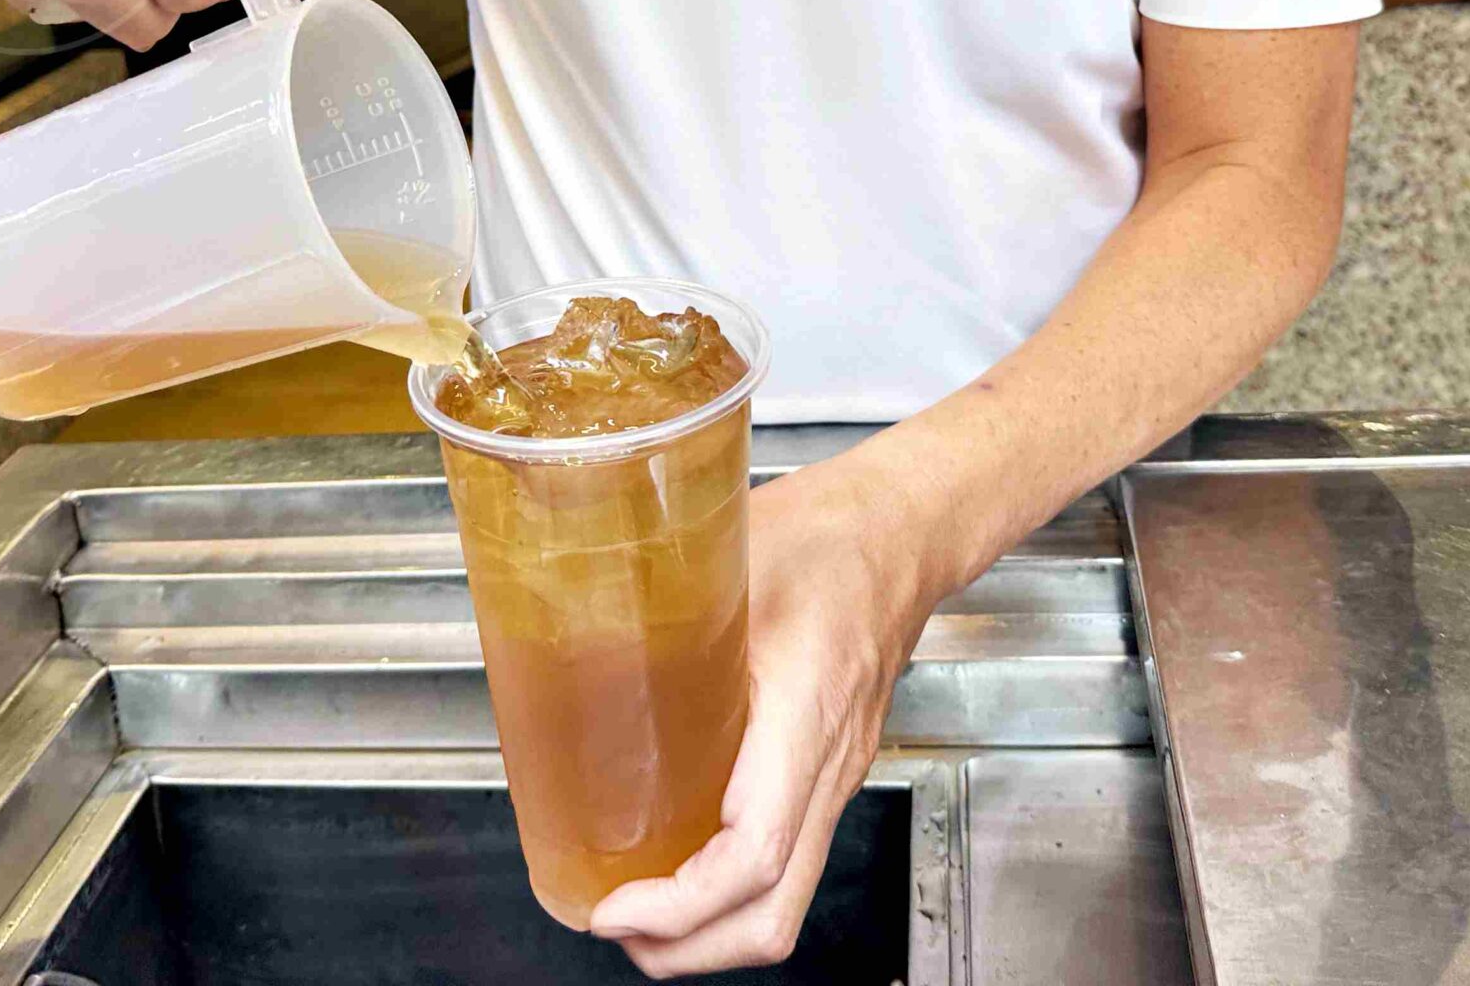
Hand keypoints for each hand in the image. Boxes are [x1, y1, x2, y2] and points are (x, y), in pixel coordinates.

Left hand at [589, 455, 941, 975]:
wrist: (905, 526)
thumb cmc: (834, 533)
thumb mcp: (732, 555)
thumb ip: (655, 595)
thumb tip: (564, 618)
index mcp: (804, 714)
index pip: (751, 854)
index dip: (678, 904)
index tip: (614, 907)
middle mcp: (828, 762)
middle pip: (773, 910)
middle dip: (689, 948)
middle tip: (612, 926)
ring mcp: (836, 772)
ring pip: (786, 896)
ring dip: (710, 929)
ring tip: (636, 911)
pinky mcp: (830, 767)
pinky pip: (789, 860)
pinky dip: (731, 887)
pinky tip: (679, 857)